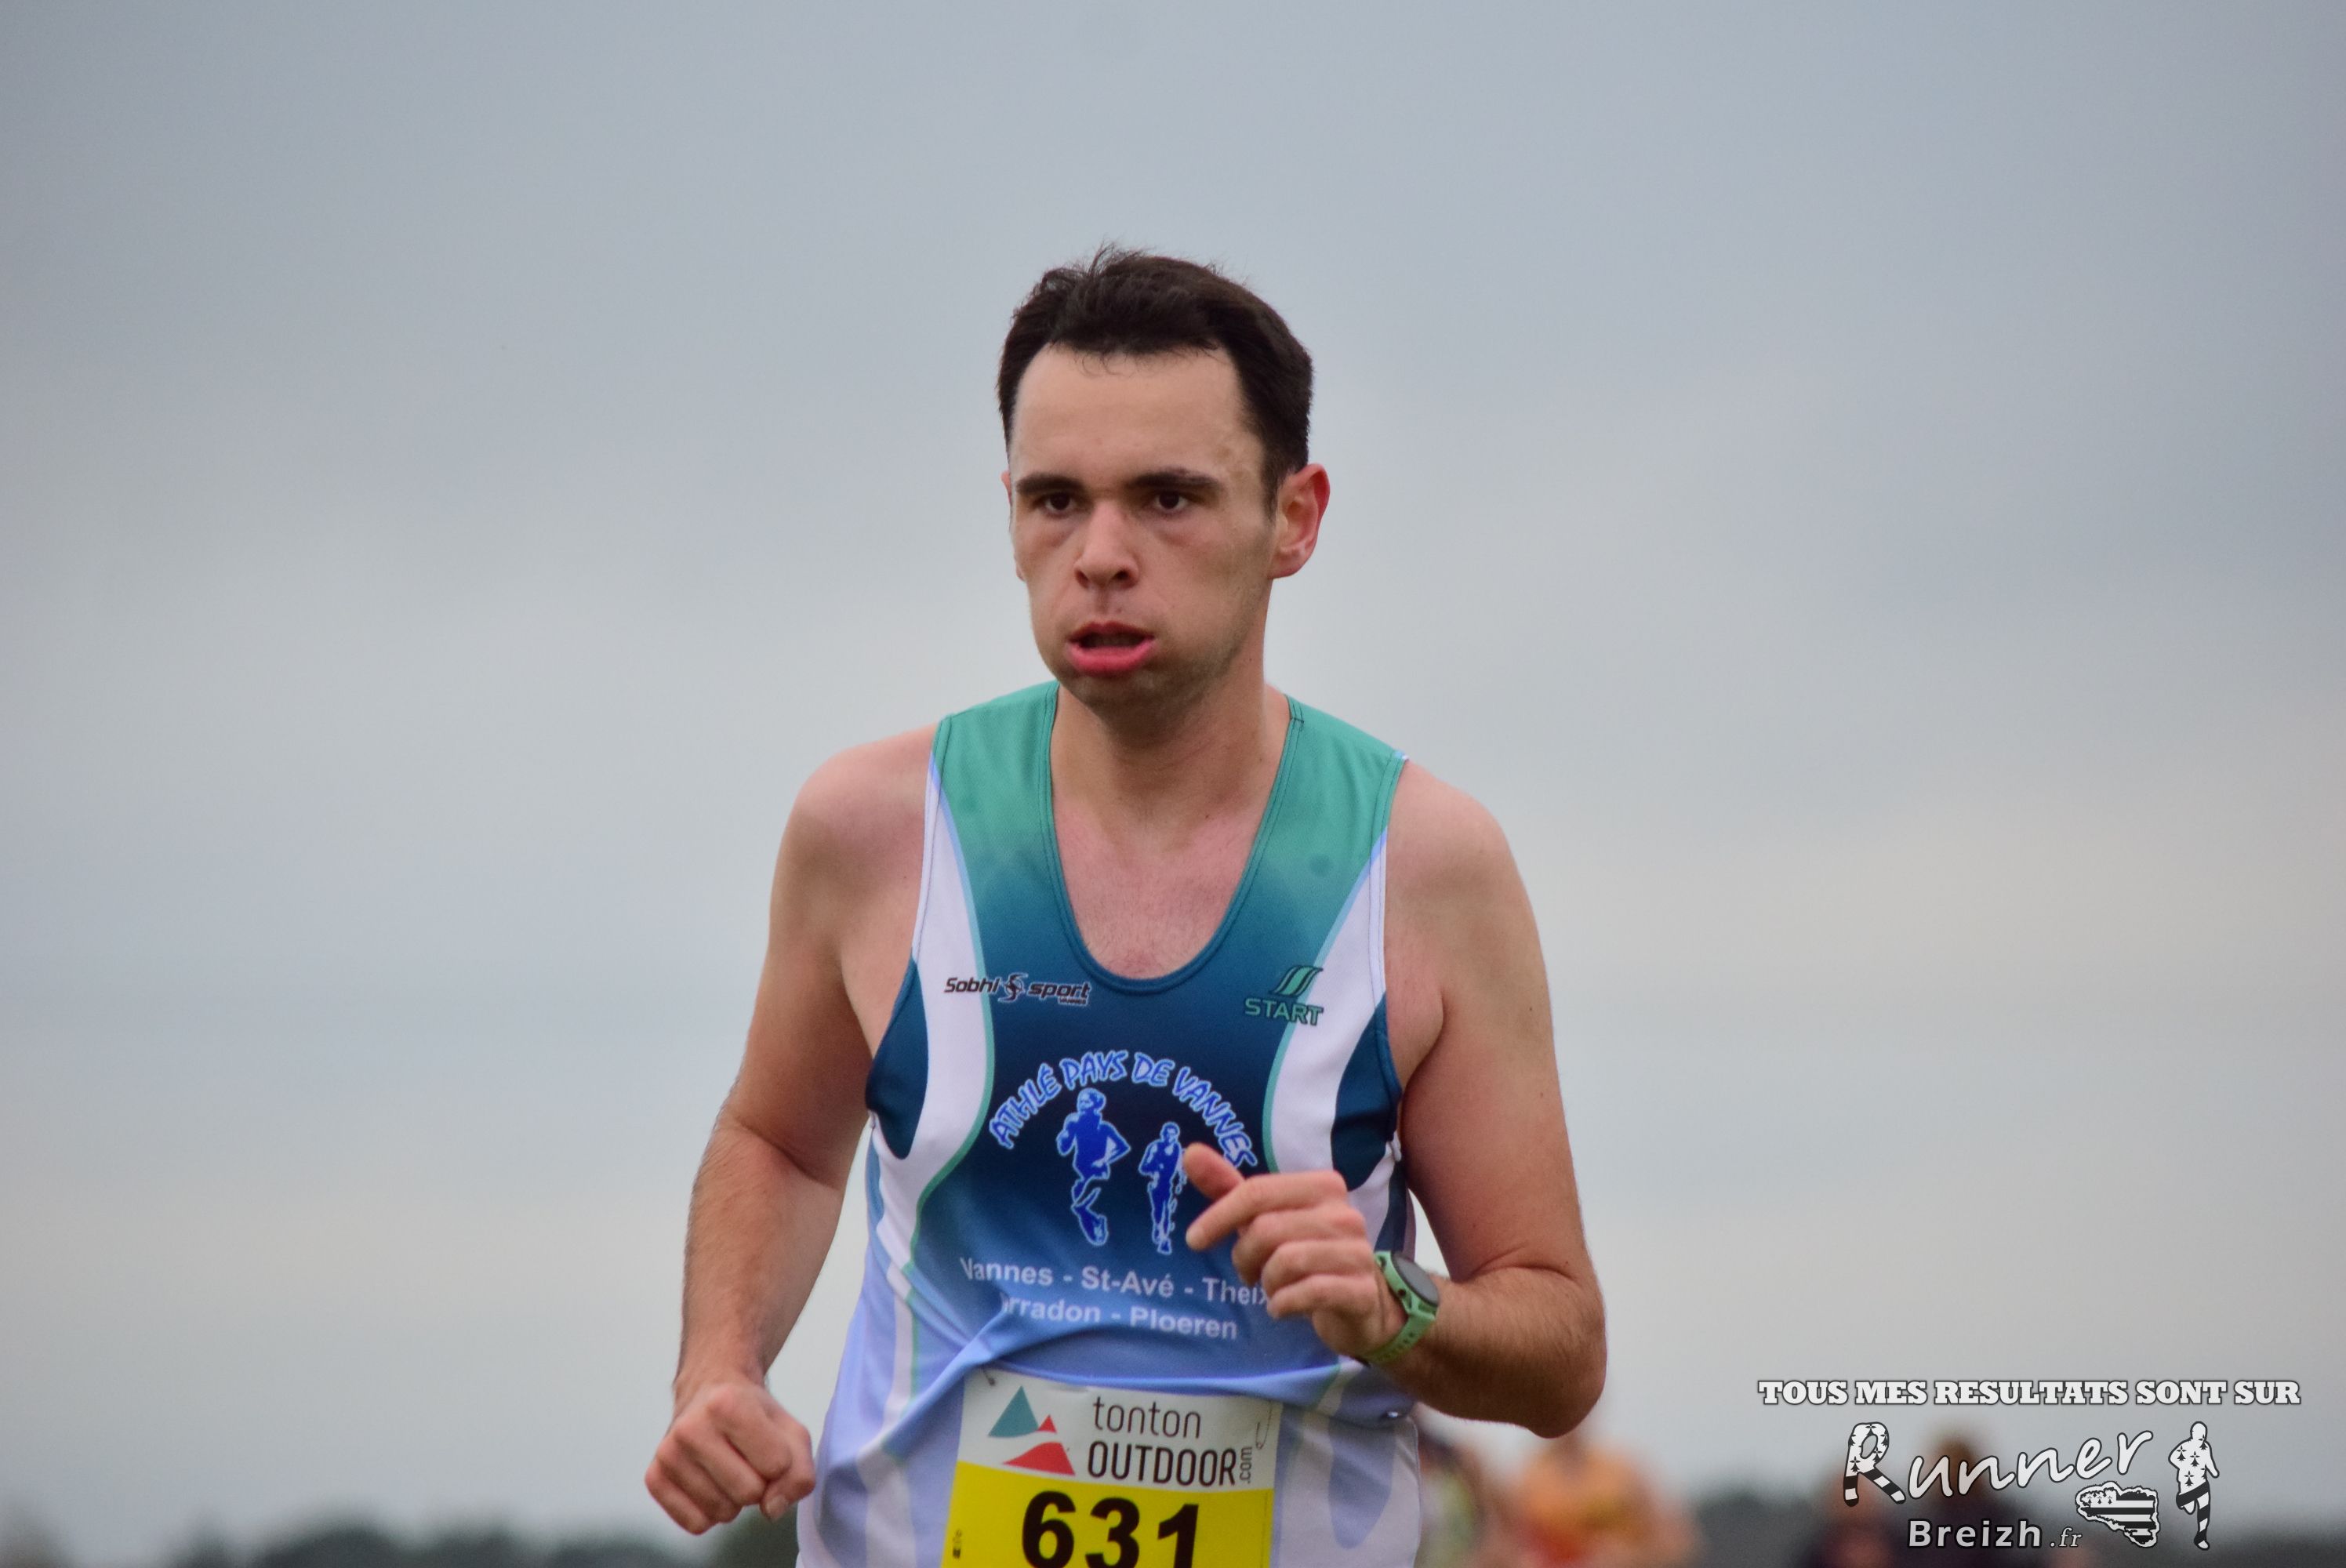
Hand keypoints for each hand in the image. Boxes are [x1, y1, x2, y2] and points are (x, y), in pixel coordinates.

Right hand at [645, 1375, 815, 1532]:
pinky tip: (709, 1482)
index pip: (776, 1465)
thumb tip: (772, 1509)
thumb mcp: (791, 1432)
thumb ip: (799, 1473)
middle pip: (748, 1493)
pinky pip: (696, 1523)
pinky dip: (710, 1513)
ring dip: (734, 1500)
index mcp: (727, 1403)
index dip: (780, 1462)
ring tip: (728, 1467)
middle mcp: (690, 1427)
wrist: (709, 1391)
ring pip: (721, 1512)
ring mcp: (667, 1453)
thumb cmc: (754, 1414)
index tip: (767, 1443)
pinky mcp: (654, 1477)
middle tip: (747, 1458)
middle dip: (758, 1484)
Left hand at [1182, 1143, 1404, 1359]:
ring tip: (1273, 1288)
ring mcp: (1357, 1252)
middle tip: (1249, 1273)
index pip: (1257, 1191)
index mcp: (1322, 1186)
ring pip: (1286, 1262)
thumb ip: (1230, 1188)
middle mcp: (1344, 1213)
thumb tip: (1190, 1152)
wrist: (1360, 1303)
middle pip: (1267, 1229)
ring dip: (1267, 1283)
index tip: (1194, 1241)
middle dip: (1245, 1257)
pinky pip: (1308, 1293)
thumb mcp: (1266, 1219)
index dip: (1219, 1216)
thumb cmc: (1306, 1252)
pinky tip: (1283, 1306)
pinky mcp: (1361, 1290)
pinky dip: (1283, 1303)